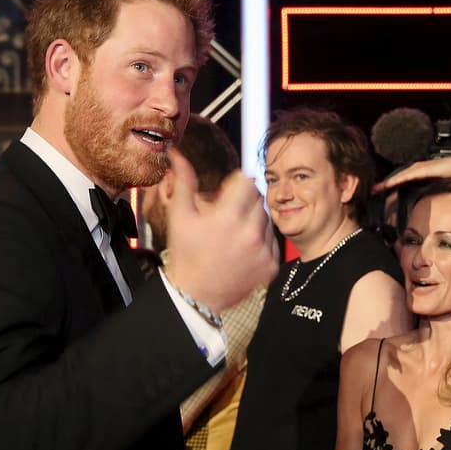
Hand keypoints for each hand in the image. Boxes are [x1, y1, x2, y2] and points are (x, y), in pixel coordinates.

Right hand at [159, 148, 278, 312]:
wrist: (198, 295)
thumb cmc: (186, 254)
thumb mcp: (180, 216)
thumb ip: (184, 181)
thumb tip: (177, 154)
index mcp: (228, 217)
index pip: (248, 181)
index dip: (237, 182)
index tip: (229, 191)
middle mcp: (250, 232)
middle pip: (259, 198)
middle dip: (245, 201)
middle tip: (229, 214)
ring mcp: (264, 250)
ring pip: (267, 219)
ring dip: (254, 220)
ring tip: (234, 233)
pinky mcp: (272, 265)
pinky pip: (273, 241)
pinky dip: (261, 240)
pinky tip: (243, 248)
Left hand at [373, 155, 450, 194]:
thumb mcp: (447, 193)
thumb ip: (437, 199)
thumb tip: (428, 215)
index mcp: (429, 177)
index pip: (408, 181)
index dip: (395, 186)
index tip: (382, 193)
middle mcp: (427, 170)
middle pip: (404, 175)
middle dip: (389, 182)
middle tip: (374, 189)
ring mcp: (430, 166)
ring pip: (406, 173)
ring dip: (392, 180)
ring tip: (380, 187)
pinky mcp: (433, 166)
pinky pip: (415, 172)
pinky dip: (403, 177)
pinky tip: (393, 182)